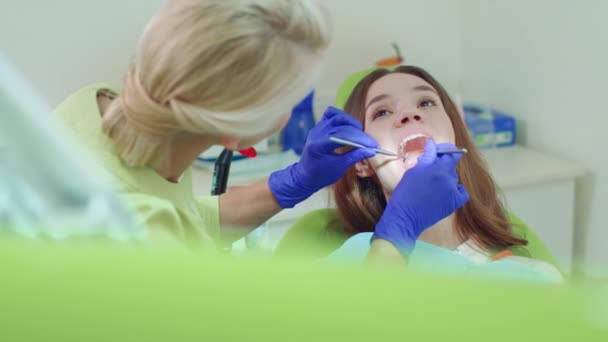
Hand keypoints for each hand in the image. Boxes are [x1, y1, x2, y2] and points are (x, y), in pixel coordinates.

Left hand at [269, 106, 377, 207]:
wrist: (305, 176)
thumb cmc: (321, 175)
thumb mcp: (340, 167)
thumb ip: (355, 156)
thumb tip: (372, 150)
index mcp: (318, 145)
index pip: (342, 135)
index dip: (360, 139)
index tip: (373, 145)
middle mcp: (316, 133)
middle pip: (341, 126)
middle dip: (359, 134)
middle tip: (371, 143)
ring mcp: (317, 128)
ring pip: (336, 117)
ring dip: (351, 123)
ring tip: (360, 134)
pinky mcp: (319, 126)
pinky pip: (330, 115)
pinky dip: (341, 117)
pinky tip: (349, 126)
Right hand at [372, 139, 469, 255]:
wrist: (404, 217)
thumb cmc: (404, 194)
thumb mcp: (413, 172)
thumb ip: (426, 158)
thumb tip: (432, 144)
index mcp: (439, 170)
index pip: (452, 153)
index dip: (444, 151)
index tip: (435, 152)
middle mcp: (450, 180)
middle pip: (451, 166)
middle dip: (441, 165)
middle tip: (427, 170)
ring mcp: (453, 192)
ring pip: (453, 178)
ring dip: (445, 178)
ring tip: (431, 184)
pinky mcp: (454, 204)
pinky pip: (461, 192)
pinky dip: (456, 190)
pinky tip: (446, 191)